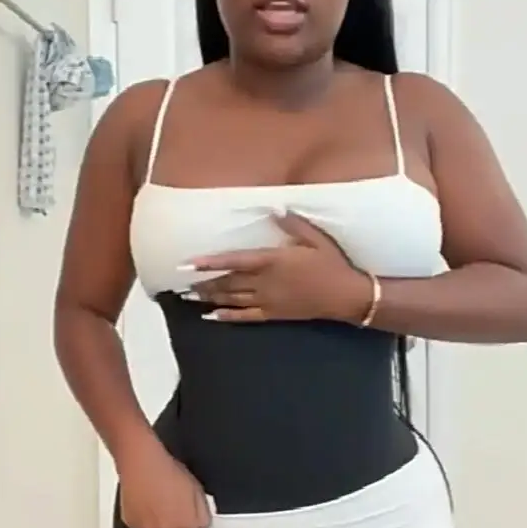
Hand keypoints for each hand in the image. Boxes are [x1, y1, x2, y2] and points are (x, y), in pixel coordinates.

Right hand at [117, 435, 210, 527]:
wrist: (142, 463)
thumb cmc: (168, 472)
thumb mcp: (197, 491)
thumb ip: (202, 516)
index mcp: (184, 526)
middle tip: (173, 512)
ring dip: (159, 526)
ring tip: (159, 504)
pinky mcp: (132, 524)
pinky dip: (144, 521)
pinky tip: (147, 504)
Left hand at [184, 211, 370, 322]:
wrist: (345, 295)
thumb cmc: (332, 264)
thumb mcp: (316, 238)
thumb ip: (294, 224)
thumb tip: (275, 210)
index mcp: (273, 260)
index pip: (234, 260)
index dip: (210, 262)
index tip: (189, 264)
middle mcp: (266, 282)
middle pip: (228, 282)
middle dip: (203, 283)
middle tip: (180, 284)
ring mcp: (268, 300)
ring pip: (232, 299)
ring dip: (209, 298)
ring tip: (188, 297)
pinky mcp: (273, 314)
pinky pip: (245, 317)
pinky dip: (227, 316)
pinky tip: (211, 316)